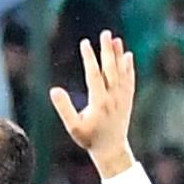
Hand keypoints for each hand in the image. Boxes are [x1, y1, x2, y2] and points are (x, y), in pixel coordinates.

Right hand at [49, 31, 136, 164]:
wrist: (111, 149)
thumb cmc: (89, 139)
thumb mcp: (73, 127)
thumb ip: (64, 108)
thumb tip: (54, 90)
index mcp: (99, 102)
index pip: (94, 75)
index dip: (89, 58)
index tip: (84, 43)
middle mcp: (113, 97)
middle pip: (111, 69)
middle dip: (107, 50)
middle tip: (105, 34)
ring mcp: (122, 98)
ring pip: (121, 72)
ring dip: (119, 55)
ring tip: (116, 40)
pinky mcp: (127, 99)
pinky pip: (129, 80)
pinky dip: (129, 67)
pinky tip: (128, 56)